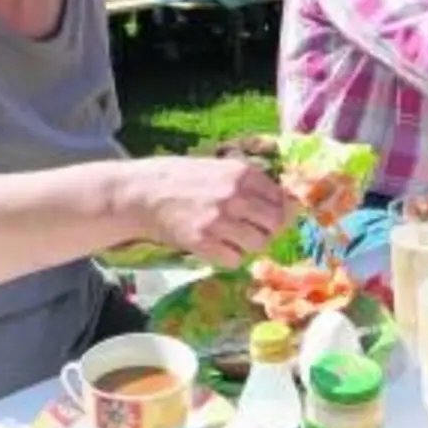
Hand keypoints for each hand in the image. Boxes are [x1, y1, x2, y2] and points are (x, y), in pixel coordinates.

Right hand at [121, 157, 292, 267]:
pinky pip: (235, 260)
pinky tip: (217, 247)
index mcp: (242, 173)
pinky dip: (230, 257)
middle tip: (252, 230)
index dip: (279, 211)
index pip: (282, 200)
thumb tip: (286, 201)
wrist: (141, 192)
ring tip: (232, 239)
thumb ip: (250, 182)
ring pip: (259, 244)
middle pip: (275, 224)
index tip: (268, 216)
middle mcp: (234, 195)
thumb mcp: (219, 168)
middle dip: (268, 230)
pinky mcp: (202, 241)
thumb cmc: (181, 177)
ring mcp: (219, 219)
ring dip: (249, 245)